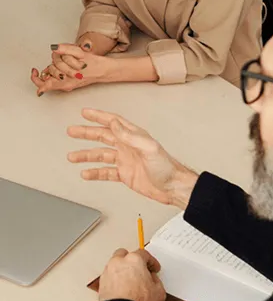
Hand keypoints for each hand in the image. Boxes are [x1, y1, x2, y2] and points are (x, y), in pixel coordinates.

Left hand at [31, 42, 109, 95]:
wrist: (105, 70)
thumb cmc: (95, 64)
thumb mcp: (80, 53)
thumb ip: (66, 49)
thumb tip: (54, 47)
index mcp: (66, 81)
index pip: (44, 84)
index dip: (36, 78)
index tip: (34, 71)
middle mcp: (65, 84)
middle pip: (50, 74)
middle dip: (53, 63)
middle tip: (61, 57)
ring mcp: (67, 84)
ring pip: (52, 75)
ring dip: (56, 66)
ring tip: (66, 61)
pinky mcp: (69, 81)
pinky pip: (57, 78)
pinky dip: (56, 71)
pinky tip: (59, 65)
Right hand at [67, 108, 197, 207]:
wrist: (172, 187)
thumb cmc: (166, 167)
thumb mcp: (148, 147)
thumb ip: (129, 136)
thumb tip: (114, 123)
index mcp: (134, 136)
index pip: (113, 122)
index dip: (99, 116)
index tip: (85, 112)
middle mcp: (128, 146)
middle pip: (103, 136)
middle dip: (86, 133)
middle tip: (72, 131)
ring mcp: (126, 160)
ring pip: (101, 155)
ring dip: (86, 155)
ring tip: (72, 156)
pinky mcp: (125, 174)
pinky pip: (106, 172)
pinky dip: (95, 172)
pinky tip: (86, 173)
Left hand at [99, 248, 165, 300]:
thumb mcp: (158, 291)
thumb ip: (156, 280)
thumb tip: (153, 280)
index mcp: (134, 259)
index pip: (144, 254)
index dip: (151, 261)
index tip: (153, 268)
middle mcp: (119, 262)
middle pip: (125, 254)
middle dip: (131, 260)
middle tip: (138, 269)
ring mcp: (108, 272)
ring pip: (115, 264)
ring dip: (122, 269)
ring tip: (129, 280)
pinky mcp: (101, 284)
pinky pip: (109, 276)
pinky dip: (114, 279)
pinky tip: (120, 288)